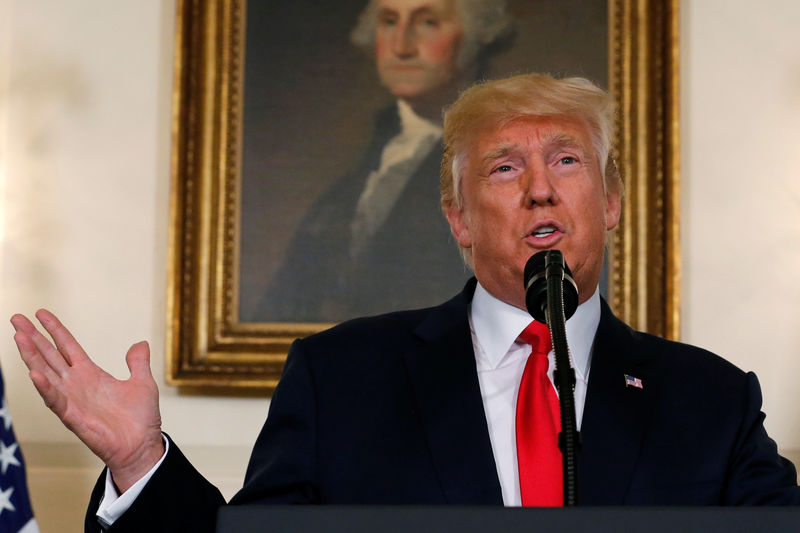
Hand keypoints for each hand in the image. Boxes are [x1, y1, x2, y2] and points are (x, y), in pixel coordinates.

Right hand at [11, 309, 164, 491]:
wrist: (141, 447)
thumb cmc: (140, 419)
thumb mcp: (142, 383)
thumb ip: (138, 363)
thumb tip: (140, 343)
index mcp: (91, 374)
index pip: (67, 347)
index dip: (55, 330)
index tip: (40, 313)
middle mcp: (77, 384)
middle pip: (50, 356)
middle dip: (33, 337)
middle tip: (16, 319)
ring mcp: (72, 400)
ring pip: (46, 373)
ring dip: (32, 356)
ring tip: (19, 338)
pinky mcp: (73, 417)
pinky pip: (56, 400)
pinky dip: (45, 387)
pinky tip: (34, 374)